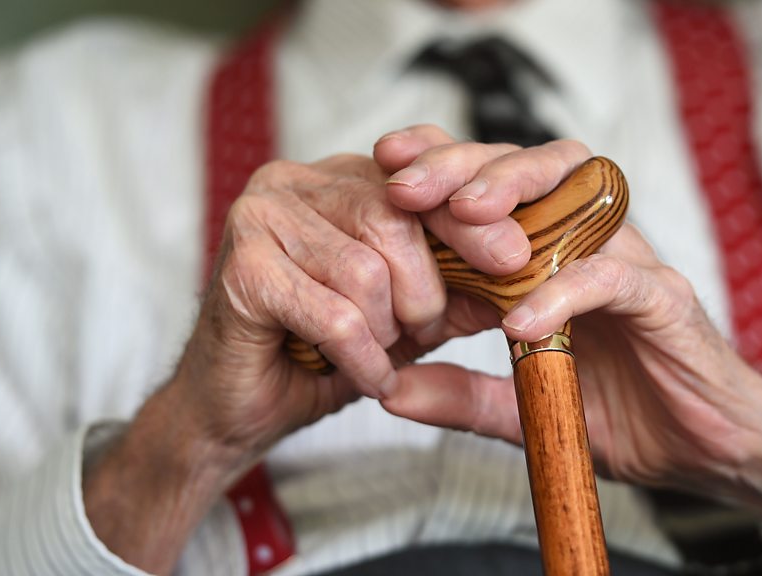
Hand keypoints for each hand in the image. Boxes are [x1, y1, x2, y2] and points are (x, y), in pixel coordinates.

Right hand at [82, 125, 592, 571]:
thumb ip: (454, 284)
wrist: (238, 407)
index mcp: (334, 179)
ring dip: (387, 330)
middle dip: (425, 292)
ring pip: (367, 270)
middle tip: (423, 334)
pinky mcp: (242, 266)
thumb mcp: (404, 314)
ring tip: (379, 355)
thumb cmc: (320, 353)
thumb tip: (522, 264)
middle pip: (395, 219)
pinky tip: (364, 377)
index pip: (418, 178)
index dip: (470, 219)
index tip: (515, 259)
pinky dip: (362, 357)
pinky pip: (335, 314)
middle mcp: (293, 181)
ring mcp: (259, 216)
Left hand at [379, 130, 761, 533]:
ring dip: (514, 193)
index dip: (442, 168)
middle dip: (464, 164)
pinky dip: (564, 292)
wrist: (712, 452)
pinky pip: (613, 278)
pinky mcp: (664, 300)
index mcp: (552, 259)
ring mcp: (629, 266)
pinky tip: (520, 319)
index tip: (384, 170)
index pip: (496, 188)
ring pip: (577, 195)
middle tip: (406, 185)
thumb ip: (463, 395)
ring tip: (458, 215)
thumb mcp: (527, 408)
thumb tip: (389, 389)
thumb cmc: (628, 416)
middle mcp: (589, 247)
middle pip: (529, 169)